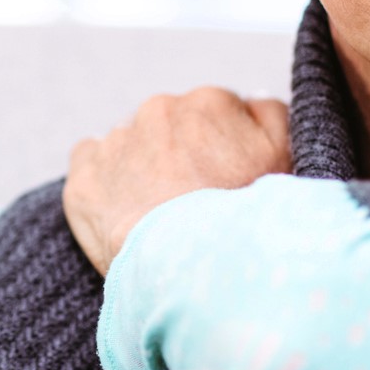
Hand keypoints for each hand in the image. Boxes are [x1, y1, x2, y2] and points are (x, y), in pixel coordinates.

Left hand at [63, 87, 291, 274]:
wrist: (189, 266)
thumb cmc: (242, 216)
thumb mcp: (285, 158)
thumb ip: (272, 115)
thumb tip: (251, 103)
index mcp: (210, 103)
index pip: (219, 114)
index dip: (225, 149)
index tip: (227, 179)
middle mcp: (159, 111)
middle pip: (173, 128)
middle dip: (182, 156)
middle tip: (195, 201)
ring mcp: (117, 141)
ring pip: (132, 146)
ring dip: (144, 169)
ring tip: (161, 214)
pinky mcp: (84, 175)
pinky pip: (90, 163)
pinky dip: (104, 182)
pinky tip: (123, 209)